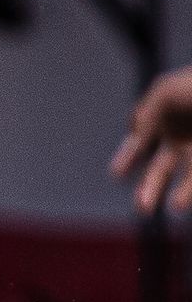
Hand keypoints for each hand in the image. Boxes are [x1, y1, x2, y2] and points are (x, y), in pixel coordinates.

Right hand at [113, 64, 191, 212]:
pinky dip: (191, 190)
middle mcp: (179, 143)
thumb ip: (146, 113)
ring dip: (180, 195)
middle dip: (151, 188)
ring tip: (174, 206)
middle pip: (161, 171)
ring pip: (188, 180)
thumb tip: (132, 133)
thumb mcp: (166, 92)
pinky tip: (182, 198)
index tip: (117, 175)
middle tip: (142, 208)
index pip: (139, 146)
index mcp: (162, 124)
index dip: (127, 160)